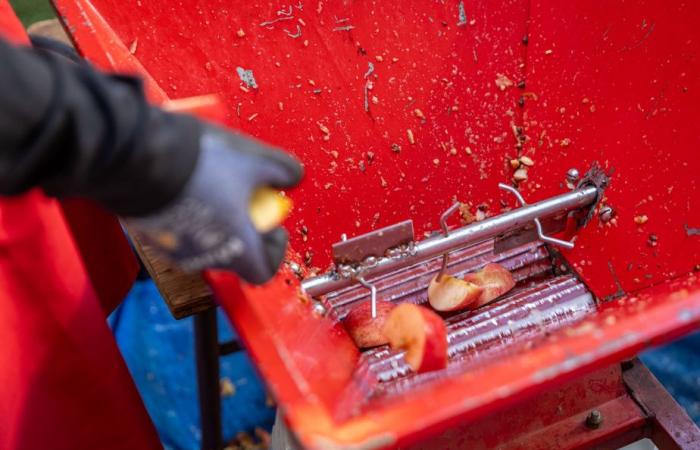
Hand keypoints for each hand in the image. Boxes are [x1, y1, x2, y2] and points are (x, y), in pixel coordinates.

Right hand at [128, 124, 302, 283]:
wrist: (141, 154)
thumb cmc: (200, 164)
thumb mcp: (255, 159)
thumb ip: (283, 170)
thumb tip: (293, 175)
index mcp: (237, 250)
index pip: (265, 271)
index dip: (274, 249)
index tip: (273, 227)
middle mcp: (206, 259)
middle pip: (236, 254)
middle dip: (245, 226)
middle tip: (244, 197)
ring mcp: (176, 251)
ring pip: (207, 242)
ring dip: (217, 220)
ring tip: (214, 185)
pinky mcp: (154, 236)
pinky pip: (181, 231)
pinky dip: (191, 215)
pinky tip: (188, 186)